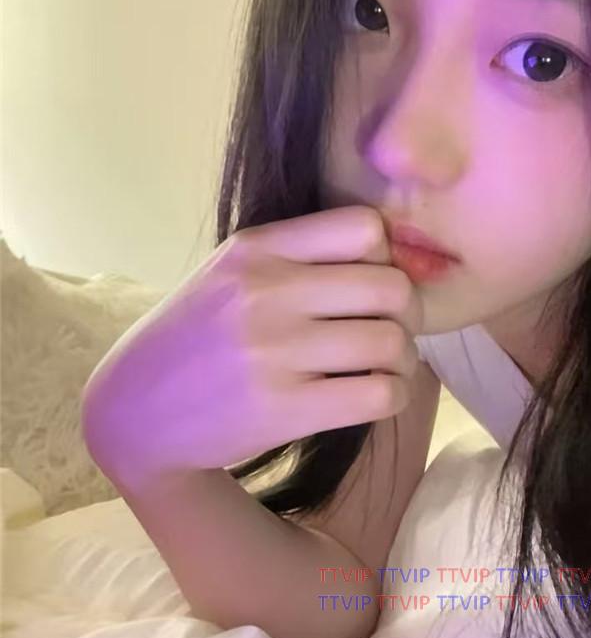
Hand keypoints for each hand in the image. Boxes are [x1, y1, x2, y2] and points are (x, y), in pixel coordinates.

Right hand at [80, 206, 422, 483]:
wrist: (137, 410)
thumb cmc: (198, 336)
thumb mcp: (230, 272)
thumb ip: (296, 255)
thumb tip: (389, 254)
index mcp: (257, 248)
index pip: (366, 227)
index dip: (385, 257)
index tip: (372, 283)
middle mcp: (266, 292)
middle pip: (392, 287)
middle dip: (408, 313)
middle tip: (393, 330)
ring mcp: (274, 351)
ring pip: (392, 343)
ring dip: (404, 359)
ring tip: (386, 368)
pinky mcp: (284, 408)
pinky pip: (380, 394)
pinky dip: (394, 396)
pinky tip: (376, 396)